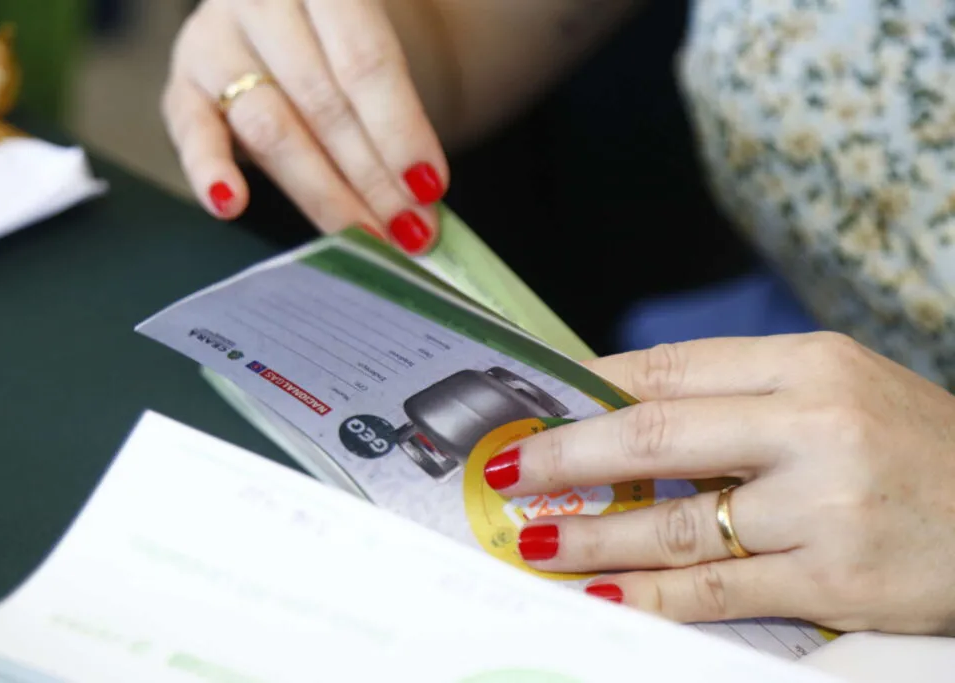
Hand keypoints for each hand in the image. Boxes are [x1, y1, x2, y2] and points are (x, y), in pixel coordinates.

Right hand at [162, 0, 447, 253]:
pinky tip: (232, 205)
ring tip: (364, 236)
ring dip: (322, 194)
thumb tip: (426, 193)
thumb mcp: (379, 50)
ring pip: (270, 128)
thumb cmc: (349, 44)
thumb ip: (399, 109)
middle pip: (322, 102)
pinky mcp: (181, 84)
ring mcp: (214, 41)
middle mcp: (263, 2)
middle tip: (408, 230)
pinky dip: (210, 172)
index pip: (365, 60)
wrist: (296, 19)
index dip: (399, 129)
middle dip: (371, 177)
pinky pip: (192, 132)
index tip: (429, 187)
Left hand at [484, 332, 954, 635]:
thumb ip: (740, 395)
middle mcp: (813, 425)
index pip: (668, 368)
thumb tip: (626, 410)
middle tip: (507, 467)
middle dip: (566, 454)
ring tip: (535, 540)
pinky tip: (604, 594)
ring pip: (675, 523)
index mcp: (807, 363)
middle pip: (655, 434)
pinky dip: (652, 595)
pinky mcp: (835, 578)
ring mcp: (823, 506)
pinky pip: (718, 589)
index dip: (588, 388)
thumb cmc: (914, 445)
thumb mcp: (835, 388)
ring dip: (593, 535)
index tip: (534, 402)